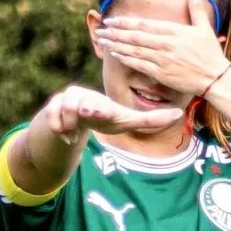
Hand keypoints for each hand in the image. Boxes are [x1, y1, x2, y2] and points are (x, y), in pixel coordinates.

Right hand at [37, 84, 183, 138]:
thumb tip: (178, 113)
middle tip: (83, 117)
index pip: (102, 108)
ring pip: (65, 114)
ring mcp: (67, 100)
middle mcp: (85, 97)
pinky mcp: (52, 106)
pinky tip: (66, 133)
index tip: (100, 110)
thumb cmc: (106, 118)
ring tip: (75, 131)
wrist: (77, 120)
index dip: (100, 110)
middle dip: (79, 113)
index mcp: (103, 104)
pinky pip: (52, 119)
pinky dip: (59, 129)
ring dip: (69, 126)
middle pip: (78, 108)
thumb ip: (151, 119)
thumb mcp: (127, 121)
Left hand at [96, 0, 230, 99]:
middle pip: (134, 37)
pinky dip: (126, 59)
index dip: (124, 22)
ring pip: (133, 50)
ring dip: (116, 45)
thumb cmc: (210, 52)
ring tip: (102, 41)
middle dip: (114, 33)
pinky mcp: (162, 73)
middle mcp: (165, 44)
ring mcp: (162, 59)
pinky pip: (139, 65)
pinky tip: (115, 55)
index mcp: (173, 31)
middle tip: (100, 30)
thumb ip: (196, 7)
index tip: (110, 20)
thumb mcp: (204, 27)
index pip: (143, 24)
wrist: (216, 78)